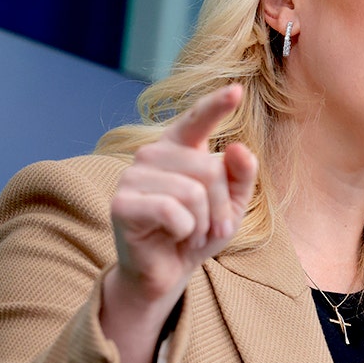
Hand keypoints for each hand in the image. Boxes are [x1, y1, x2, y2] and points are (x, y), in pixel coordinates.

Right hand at [108, 84, 257, 308]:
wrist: (166, 271)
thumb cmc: (198, 231)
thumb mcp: (231, 205)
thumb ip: (241, 175)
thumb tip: (239, 148)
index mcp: (179, 147)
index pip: (198, 119)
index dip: (216, 105)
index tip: (237, 90)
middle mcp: (153, 153)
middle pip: (210, 169)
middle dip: (221, 207)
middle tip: (212, 228)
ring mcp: (133, 175)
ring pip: (194, 193)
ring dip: (203, 223)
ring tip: (190, 232)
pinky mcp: (122, 203)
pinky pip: (173, 212)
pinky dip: (184, 231)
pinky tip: (172, 236)